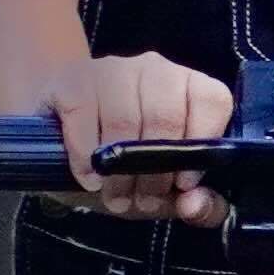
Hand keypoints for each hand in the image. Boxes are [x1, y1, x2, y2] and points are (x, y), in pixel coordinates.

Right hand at [43, 53, 237, 225]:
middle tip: (141, 201)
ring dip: (119, 170)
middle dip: (154, 172)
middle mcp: (155, 70)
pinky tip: (89, 177)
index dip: (202, 141)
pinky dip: (86, 155)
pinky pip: (83, 114)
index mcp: (189, 89)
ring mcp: (113, 69)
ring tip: (114, 196)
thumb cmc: (125, 164)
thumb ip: (199, 204)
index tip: (183, 182)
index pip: (212, 100)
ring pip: (124, 118)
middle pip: (166, 116)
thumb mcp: (167, 192)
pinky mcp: (74, 79)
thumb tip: (195, 204)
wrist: (61, 138)